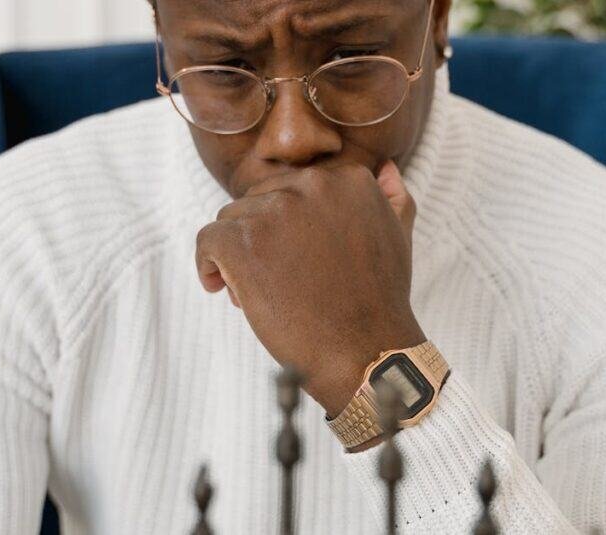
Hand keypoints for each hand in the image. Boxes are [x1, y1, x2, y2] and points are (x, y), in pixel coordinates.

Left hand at [195, 161, 424, 416]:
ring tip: (258, 292)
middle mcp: (311, 185)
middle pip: (259, 201)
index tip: (293, 258)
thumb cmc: (379, 301)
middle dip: (261, 238)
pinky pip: (207, 239)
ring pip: (231, 220)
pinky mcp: (243, 241)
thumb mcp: (397, 238)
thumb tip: (386, 170)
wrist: (364, 352)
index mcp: (347, 179)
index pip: (292, 189)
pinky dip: (208, 265)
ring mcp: (275, 211)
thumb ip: (391, 199)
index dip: (287, 227)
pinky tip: (221, 288)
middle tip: (276, 280)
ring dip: (237, 255)